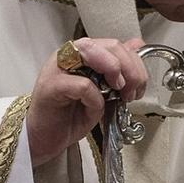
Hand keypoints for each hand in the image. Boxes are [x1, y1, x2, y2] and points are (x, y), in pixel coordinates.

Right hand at [26, 37, 147, 166]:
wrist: (44, 138)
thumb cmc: (71, 115)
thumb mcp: (103, 92)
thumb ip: (118, 68)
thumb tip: (137, 46)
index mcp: (83, 54)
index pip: (115, 45)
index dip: (134, 63)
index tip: (139, 86)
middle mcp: (69, 54)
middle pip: (108, 45)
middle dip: (129, 69)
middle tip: (131, 91)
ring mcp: (58, 66)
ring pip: (92, 52)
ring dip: (113, 72)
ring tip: (118, 93)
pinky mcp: (51, 85)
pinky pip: (82, 84)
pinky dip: (95, 97)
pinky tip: (95, 107)